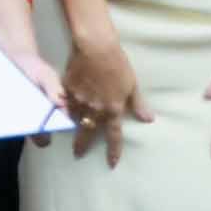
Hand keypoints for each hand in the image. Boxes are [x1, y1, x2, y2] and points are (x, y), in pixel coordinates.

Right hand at [56, 28, 142, 156]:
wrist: (96, 47)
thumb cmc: (118, 64)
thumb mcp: (132, 85)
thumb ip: (138, 104)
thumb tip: (149, 120)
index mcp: (113, 110)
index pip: (114, 136)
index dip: (113, 151)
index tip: (111, 164)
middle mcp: (95, 109)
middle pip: (88, 133)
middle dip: (82, 145)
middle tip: (77, 154)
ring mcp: (80, 100)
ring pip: (74, 119)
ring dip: (72, 127)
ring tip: (68, 132)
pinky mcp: (68, 89)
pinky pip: (65, 102)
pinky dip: (64, 107)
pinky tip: (61, 109)